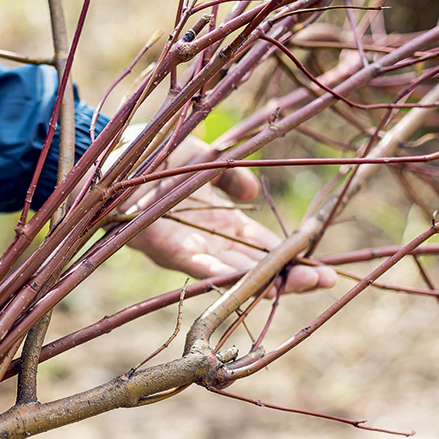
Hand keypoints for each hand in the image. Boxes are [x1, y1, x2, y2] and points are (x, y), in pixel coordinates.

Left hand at [127, 138, 336, 293]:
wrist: (111, 152)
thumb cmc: (153, 153)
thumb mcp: (203, 158)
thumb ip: (229, 175)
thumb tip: (253, 192)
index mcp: (216, 220)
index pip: (259, 244)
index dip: (289, 255)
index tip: (321, 265)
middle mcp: (203, 239)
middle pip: (251, 263)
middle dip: (287, 275)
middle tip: (327, 282)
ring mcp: (183, 246)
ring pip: (228, 269)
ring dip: (260, 278)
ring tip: (294, 286)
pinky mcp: (159, 245)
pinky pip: (190, 261)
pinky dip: (213, 270)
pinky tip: (237, 278)